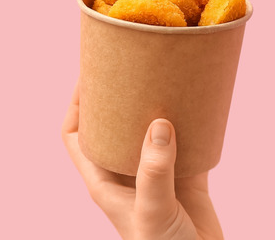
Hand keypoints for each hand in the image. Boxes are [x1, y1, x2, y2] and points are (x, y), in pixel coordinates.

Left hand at [62, 83, 222, 239]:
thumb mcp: (152, 209)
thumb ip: (153, 169)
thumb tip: (160, 124)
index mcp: (104, 179)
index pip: (75, 135)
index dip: (76, 104)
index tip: (89, 74)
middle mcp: (126, 171)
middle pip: (113, 124)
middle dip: (119, 97)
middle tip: (132, 66)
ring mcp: (156, 172)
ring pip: (149, 129)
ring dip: (156, 105)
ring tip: (165, 77)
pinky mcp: (186, 175)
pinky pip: (187, 140)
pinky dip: (192, 121)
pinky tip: (199, 105)